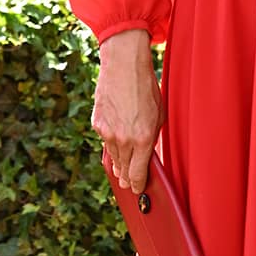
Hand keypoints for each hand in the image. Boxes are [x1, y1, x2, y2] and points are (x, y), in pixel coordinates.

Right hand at [93, 31, 161, 195]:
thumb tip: (147, 156)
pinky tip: (116, 142)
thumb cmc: (146, 89)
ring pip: (113, 157)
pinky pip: (105, 141)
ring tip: (121, 169)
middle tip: (128, 184)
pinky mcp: (97, 124)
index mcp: (143, 139)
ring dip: (119, 162)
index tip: (137, 189)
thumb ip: (151, 139)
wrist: (124, 67)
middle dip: (127, 178)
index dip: (137, 185)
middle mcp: (124, 139)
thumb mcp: (158, 116)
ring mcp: (108, 133)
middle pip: (123, 170)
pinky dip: (111, 143)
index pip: (137, 174)